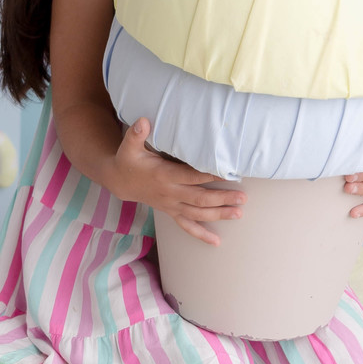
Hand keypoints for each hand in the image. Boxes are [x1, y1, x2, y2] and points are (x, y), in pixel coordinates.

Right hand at [108, 119, 245, 245]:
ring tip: (239, 213)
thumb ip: (136, 133)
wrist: (120, 181)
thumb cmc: (128, 160)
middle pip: (199, 198)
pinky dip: (202, 234)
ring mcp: (171, 205)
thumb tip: (144, 121)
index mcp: (163, 175)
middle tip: (242, 197)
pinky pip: (187, 226)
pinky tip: (216, 242)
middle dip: (222, 199)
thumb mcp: (129, 146)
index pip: (190, 176)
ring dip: (219, 214)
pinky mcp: (171, 211)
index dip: (209, 175)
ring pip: (197, 213)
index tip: (228, 174)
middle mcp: (169, 193)